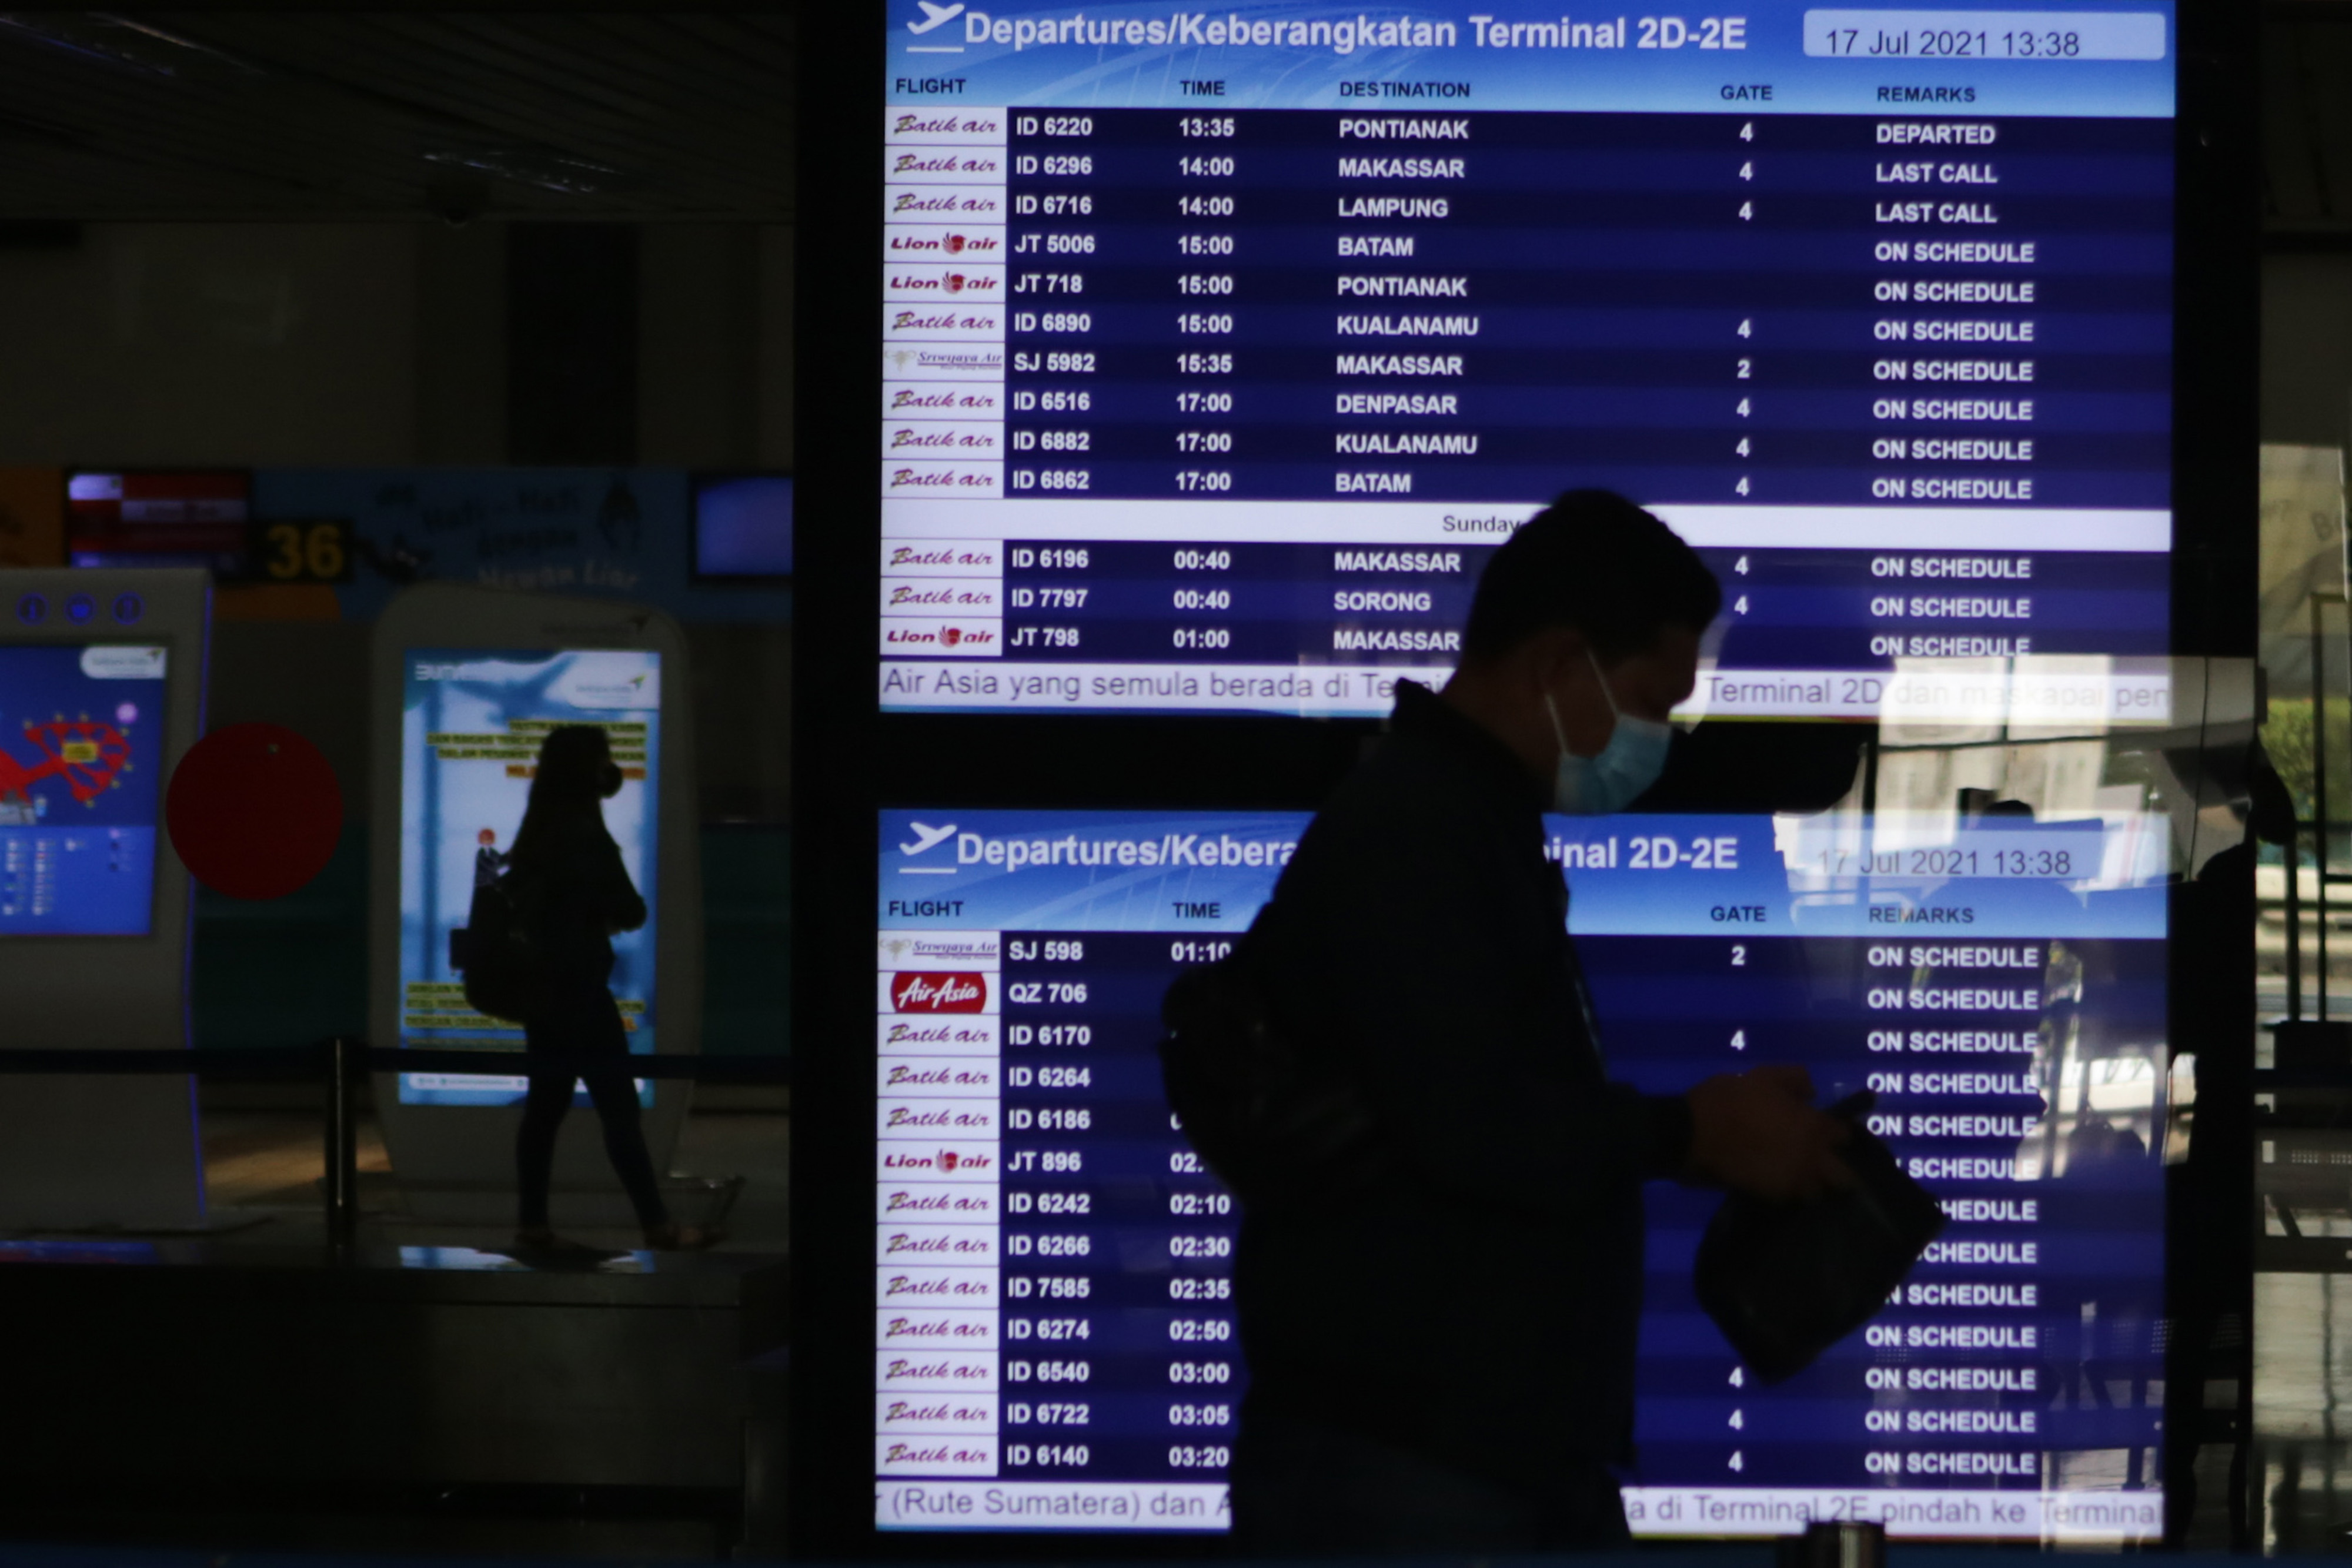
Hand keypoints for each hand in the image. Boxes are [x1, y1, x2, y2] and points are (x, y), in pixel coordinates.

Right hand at [1685, 1065, 1852, 1201]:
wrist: (1693, 1133)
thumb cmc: (1730, 1099)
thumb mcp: (1763, 1076)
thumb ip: (1795, 1080)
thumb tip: (1812, 1093)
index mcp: (1812, 1126)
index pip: (1844, 1136)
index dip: (1838, 1133)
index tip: (1829, 1131)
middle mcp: (1810, 1157)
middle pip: (1844, 1177)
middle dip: (1841, 1171)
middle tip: (1825, 1163)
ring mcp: (1792, 1180)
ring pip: (1819, 1193)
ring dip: (1815, 1186)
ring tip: (1803, 1178)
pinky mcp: (1771, 1195)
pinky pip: (1790, 1199)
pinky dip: (1790, 1193)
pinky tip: (1779, 1183)